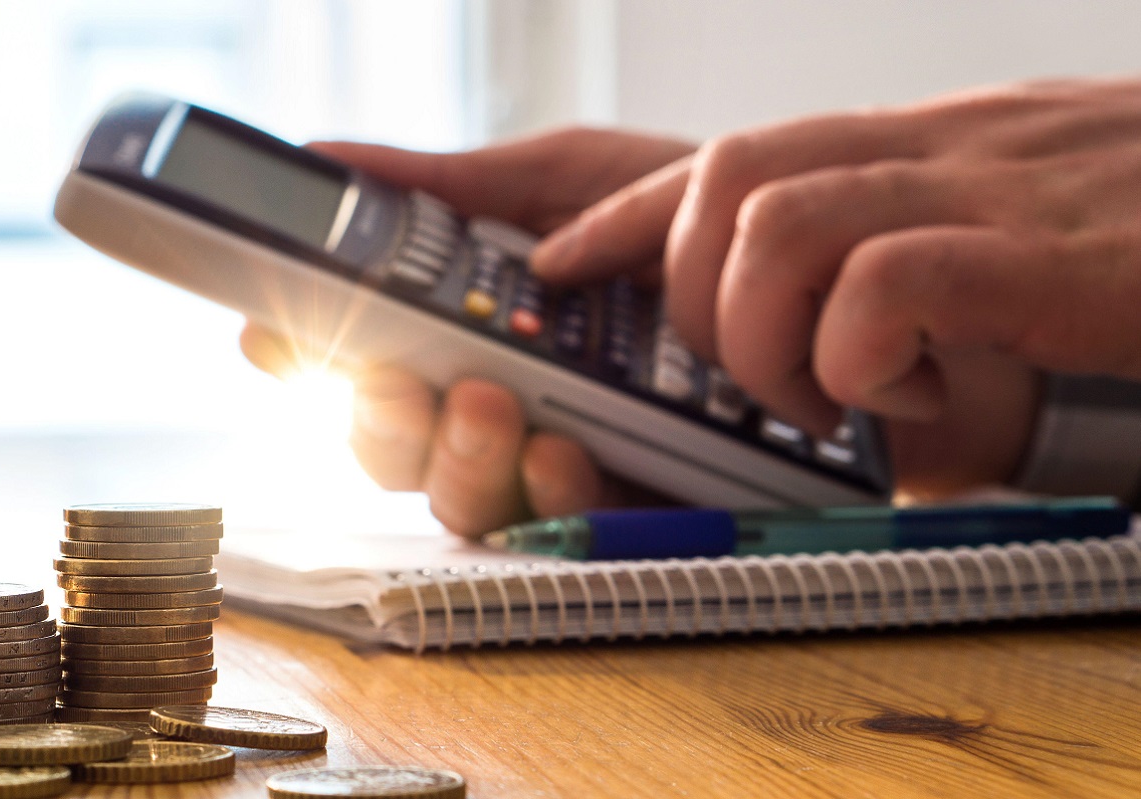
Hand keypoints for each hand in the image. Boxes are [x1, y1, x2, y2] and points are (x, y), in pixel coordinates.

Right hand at [241, 129, 693, 534]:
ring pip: (458, 500)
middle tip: (403, 382)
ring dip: (456, 457)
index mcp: (464, 329)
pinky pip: (560, 531)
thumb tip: (325, 155)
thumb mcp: (565, 179)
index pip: (361, 358)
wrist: (816, 260)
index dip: (308, 356)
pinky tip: (561, 449)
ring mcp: (557, 458)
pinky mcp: (630, 507)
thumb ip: (449, 185)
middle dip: (379, 420)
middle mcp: (495, 401)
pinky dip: (544, 494)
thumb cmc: (686, 219)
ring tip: (490, 405)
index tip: (270, 335)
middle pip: (391, 447)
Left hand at [534, 77, 1140, 497]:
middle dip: (690, 289)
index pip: (733, 153)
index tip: (561, 260)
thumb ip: (919, 260)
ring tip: (819, 393)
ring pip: (778, 220)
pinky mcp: (1053, 255)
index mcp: (923, 148)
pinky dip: (861, 350)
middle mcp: (940, 150)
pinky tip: (905, 395)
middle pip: (727, 178)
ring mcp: (992, 192)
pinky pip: (890, 278)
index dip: (627, 211)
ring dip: (760, 329)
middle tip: (751, 373)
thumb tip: (848, 344)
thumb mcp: (1015, 225)